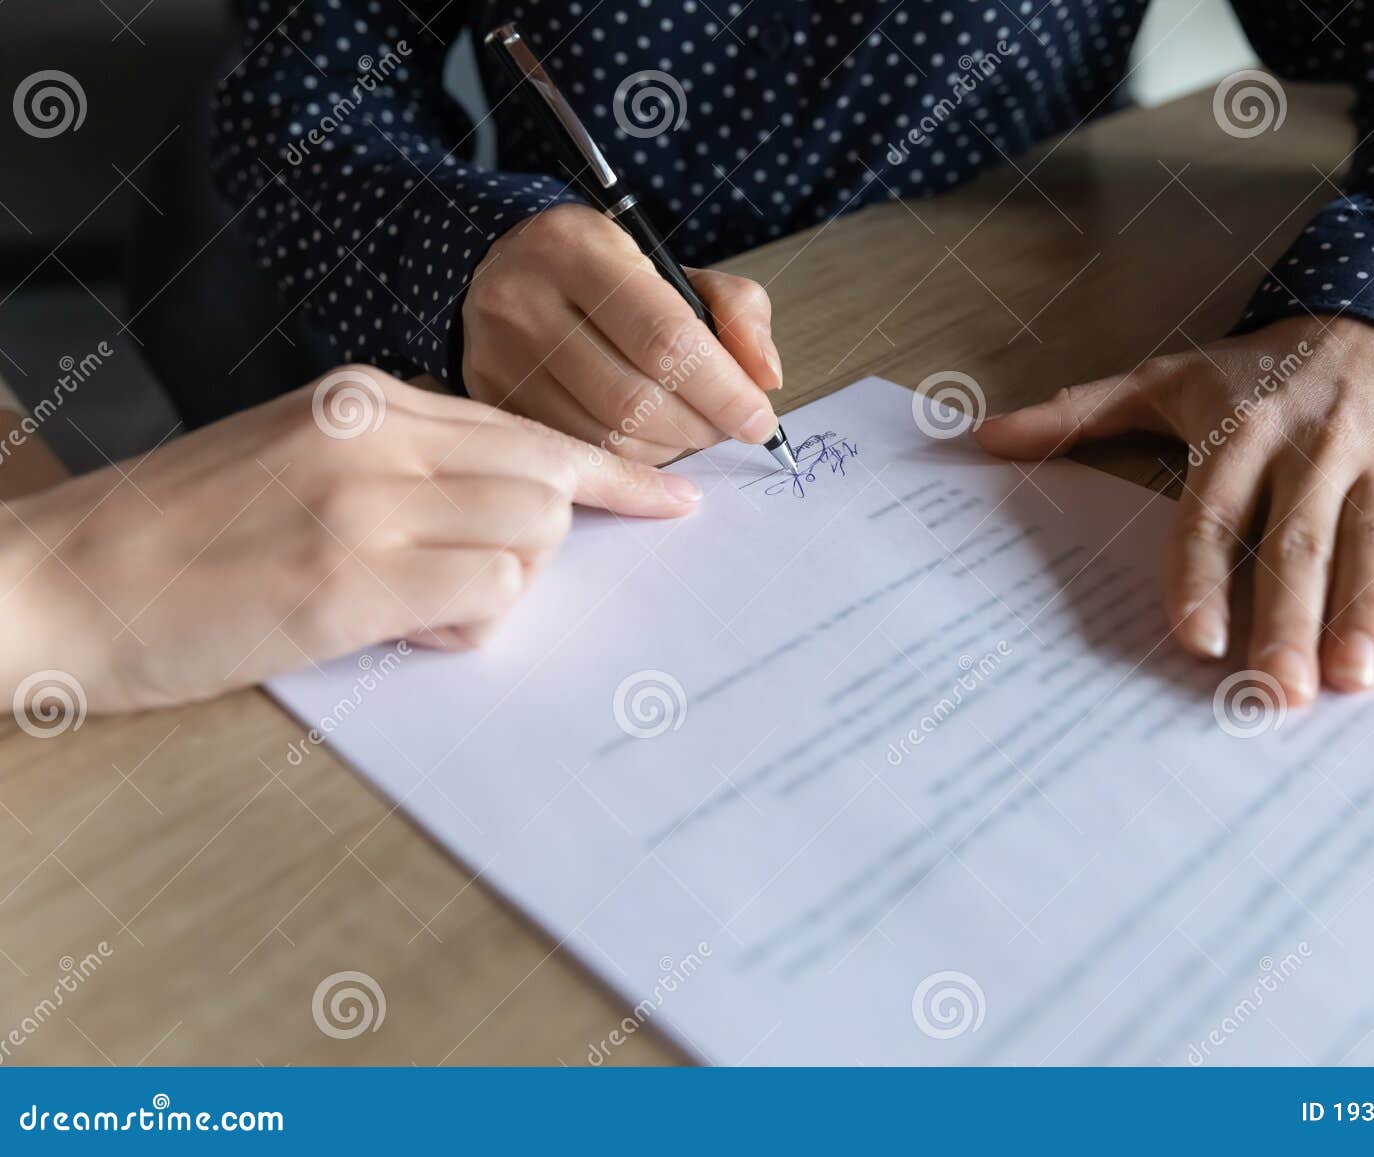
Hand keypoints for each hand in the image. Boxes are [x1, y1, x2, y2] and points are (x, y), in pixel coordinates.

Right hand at [0, 366, 699, 712]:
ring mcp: (363, 505)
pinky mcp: (348, 583)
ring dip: (495, 588)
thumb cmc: (180, 536)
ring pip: (532, 537)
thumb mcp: (296, 458)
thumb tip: (514, 508)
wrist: (59, 583)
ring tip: (408, 609)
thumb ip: (403, 464)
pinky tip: (395, 632)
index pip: (529, 427)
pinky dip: (465, 629)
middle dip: (538, 546)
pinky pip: (489, 597)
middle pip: (549, 481)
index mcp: (363, 398)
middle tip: (460, 584)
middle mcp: (373, 434)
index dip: (611, 477)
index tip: (670, 503)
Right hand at [463, 203, 782, 463]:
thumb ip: (737, 309)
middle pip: (635, 399)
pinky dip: (629, 463)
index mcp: (577, 250)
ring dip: (668, 449)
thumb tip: (764, 378)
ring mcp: (498, 357)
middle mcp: (524, 301)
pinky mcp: (490, 401)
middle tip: (725, 426)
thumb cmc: (605, 275)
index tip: (758, 419)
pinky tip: (648, 441)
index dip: (723, 390)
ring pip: (605, 437)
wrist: (506, 273)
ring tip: (688, 429)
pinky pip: (577, 453)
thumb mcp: (674, 268)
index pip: (665, 337)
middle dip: (700, 426)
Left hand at [974, 316, 1373, 703]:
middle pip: (1297, 541)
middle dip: (1288, 616)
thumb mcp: (1169, 378)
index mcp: (1240, 431)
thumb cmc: (1258, 369)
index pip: (1214, 512)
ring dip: (1370, 612)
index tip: (1194, 639)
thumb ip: (1080, 413)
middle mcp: (1313, 446)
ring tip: (1356, 680)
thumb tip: (983, 437)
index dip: (1201, 574)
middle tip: (1277, 692)